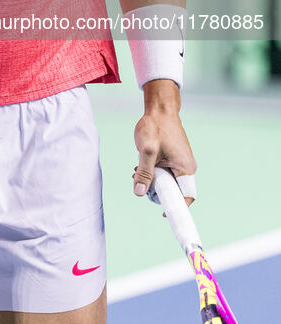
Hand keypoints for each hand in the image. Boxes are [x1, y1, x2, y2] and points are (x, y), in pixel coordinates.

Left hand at [132, 79, 196, 205]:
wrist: (159, 108)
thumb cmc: (155, 126)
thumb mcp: (147, 150)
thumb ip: (144, 172)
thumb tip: (139, 192)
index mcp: (185, 168)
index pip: (186, 197)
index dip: (176, 208)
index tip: (163, 214)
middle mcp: (185, 167)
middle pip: (173, 191)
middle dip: (156, 190)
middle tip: (140, 184)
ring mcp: (179, 163)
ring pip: (166, 182)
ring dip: (151, 180)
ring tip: (136, 172)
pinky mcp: (172, 158)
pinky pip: (164, 173)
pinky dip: (152, 172)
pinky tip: (139, 166)